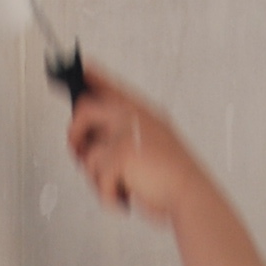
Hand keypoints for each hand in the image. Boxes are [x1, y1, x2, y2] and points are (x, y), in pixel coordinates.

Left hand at [68, 70, 198, 222]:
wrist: (191, 194)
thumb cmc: (172, 178)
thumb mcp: (151, 146)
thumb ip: (124, 136)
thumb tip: (88, 142)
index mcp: (141, 112)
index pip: (109, 86)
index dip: (92, 75)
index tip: (80, 66)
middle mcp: (131, 115)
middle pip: (84, 109)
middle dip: (74, 135)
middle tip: (77, 152)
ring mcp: (125, 131)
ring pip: (88, 154)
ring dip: (97, 179)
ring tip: (118, 188)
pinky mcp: (120, 153)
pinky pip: (98, 177)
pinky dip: (108, 196)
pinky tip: (125, 199)